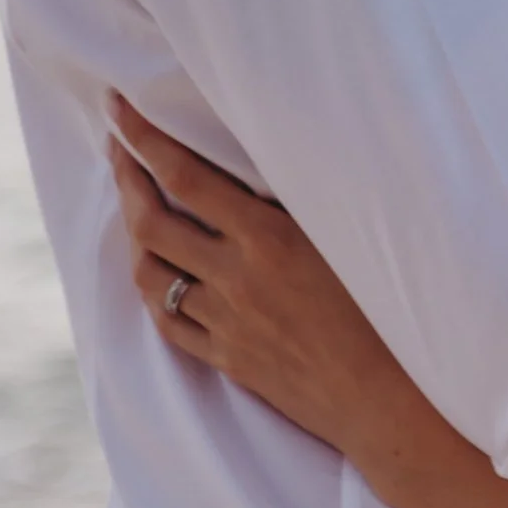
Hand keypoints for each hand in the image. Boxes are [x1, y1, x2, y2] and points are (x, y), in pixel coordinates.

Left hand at [108, 97, 411, 460]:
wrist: (391, 398)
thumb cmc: (390, 309)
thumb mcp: (349, 236)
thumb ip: (300, 200)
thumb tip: (262, 159)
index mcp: (268, 238)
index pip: (185, 178)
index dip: (144, 139)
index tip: (119, 109)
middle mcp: (237, 278)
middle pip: (153, 223)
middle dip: (126, 178)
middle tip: (116, 146)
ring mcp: (228, 322)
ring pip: (151, 275)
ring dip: (133, 234)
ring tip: (133, 206)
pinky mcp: (230, 359)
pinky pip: (171, 323)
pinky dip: (155, 292)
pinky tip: (156, 274)